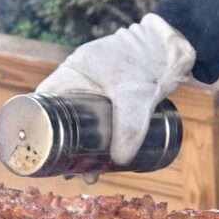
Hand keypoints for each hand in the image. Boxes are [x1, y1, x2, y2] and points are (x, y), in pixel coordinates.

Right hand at [37, 14, 194, 165]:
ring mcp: (98, 84)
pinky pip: (99, 116)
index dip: (39, 126)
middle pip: (63, 115)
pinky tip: (105, 154)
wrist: (179, 47)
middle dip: (64, 144)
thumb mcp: (137, 99)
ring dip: (83, 142)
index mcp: (74, 70)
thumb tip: (120, 161)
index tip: (44, 152)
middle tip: (70, 170)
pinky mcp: (116, 93)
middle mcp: (82, 77)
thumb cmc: (153, 62)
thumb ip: (129, 129)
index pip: (44, 100)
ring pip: (82, 118)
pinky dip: (98, 134)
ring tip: (90, 170)